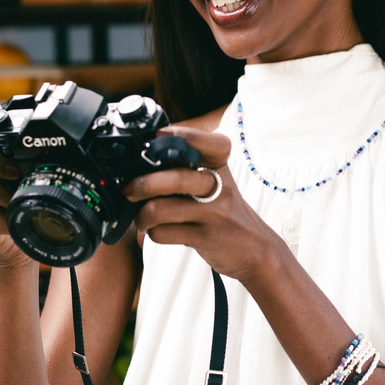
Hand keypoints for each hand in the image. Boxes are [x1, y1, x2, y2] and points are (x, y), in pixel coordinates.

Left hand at [124, 126, 280, 280]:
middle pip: (176, 178)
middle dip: (143, 184)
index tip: (158, 137)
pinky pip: (165, 232)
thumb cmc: (225, 211)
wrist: (255, 249)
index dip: (180, 135)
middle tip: (129, 190)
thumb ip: (186, 167)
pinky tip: (158, 231)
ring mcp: (214, 213)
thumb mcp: (216, 181)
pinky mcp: (206, 237)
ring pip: (162, 208)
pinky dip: (154, 233)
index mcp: (220, 165)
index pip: (205, 142)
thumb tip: (140, 161)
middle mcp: (220, 185)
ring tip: (142, 218)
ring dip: (142, 215)